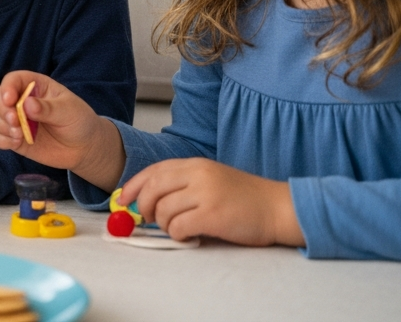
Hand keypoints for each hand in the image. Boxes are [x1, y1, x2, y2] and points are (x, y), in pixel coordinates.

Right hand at [0, 71, 123, 189]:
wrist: (83, 148)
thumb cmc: (79, 121)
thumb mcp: (69, 111)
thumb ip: (49, 108)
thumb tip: (27, 104)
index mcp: (34, 86)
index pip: (13, 80)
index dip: (7, 87)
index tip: (10, 100)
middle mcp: (20, 100)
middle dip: (1, 110)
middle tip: (15, 122)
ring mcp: (15, 120)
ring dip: (0, 125)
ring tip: (19, 135)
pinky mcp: (12, 138)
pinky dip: (0, 140)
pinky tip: (16, 143)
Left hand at [120, 158, 304, 246]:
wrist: (278, 208)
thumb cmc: (244, 198)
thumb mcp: (211, 180)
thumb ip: (181, 186)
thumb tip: (145, 202)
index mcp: (195, 164)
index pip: (153, 171)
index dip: (133, 186)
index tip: (122, 201)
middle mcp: (198, 174)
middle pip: (153, 189)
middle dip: (144, 207)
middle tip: (148, 219)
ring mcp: (206, 193)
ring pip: (163, 210)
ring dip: (165, 225)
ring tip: (180, 228)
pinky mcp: (213, 215)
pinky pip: (179, 227)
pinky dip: (178, 235)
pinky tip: (191, 235)